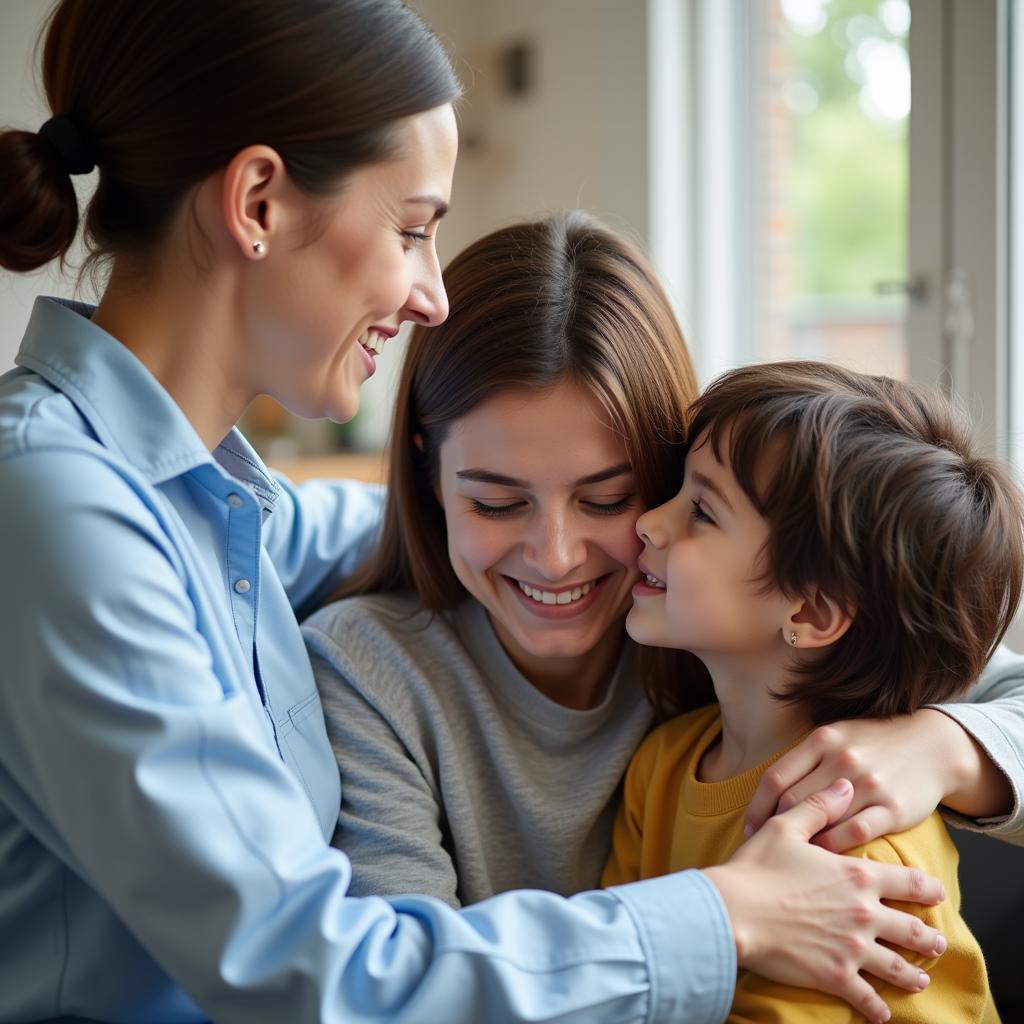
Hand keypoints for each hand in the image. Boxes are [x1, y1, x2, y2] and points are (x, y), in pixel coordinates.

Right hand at [703, 779, 945, 1023]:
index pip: (907, 881)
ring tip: (920, 978)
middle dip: (927, 938)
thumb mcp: (786, 826)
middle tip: (937, 943)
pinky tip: (882, 1013)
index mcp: (856, 876)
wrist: (732, 910)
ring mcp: (852, 949)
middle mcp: (863, 914)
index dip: (927, 888)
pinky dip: (877, 1008)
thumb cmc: (756, 867)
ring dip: (912, 974)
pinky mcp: (835, 976)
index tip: (938, 893)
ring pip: (896, 967)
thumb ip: (819, 806)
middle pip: (911, 929)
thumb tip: (845, 784)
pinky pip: (867, 999)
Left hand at [744, 710, 1011, 851]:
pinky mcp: (892, 807)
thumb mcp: (835, 736)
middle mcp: (841, 760)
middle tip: (764, 853)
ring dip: (802, 845)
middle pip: (792, 802)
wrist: (931, 744)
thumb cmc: (872, 743)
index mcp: (821, 740)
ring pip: (821, 821)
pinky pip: (855, 834)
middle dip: (774, 830)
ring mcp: (868, 784)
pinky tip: (824, 862)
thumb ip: (804, 758)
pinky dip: (834, 849)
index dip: (757, 808)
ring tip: (788, 863)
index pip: (774, 778)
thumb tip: (768, 791)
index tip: (750, 831)